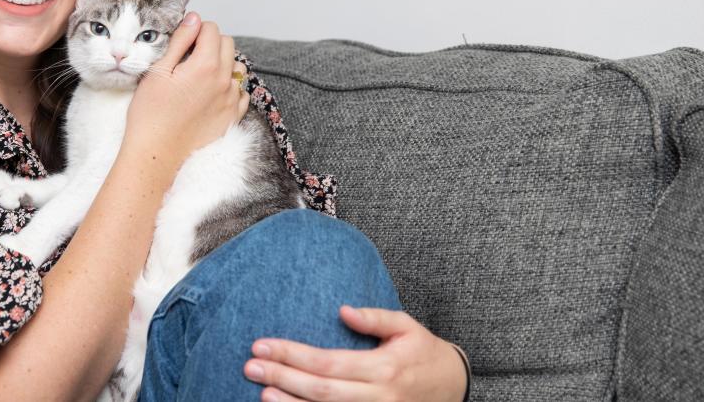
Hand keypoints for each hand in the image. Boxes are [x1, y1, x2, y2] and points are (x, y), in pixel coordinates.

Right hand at [124, 12, 249, 167]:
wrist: (156, 155)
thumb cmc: (150, 114)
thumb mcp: (158, 71)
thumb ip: (180, 41)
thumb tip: (194, 18)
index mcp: (205, 65)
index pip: (212, 29)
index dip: (195, 29)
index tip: (183, 40)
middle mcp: (224, 81)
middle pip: (228, 44)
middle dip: (210, 42)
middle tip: (188, 56)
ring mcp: (231, 100)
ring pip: (237, 67)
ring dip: (223, 64)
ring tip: (199, 75)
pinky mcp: (232, 118)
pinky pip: (241, 93)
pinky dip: (230, 87)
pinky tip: (211, 94)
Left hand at [243, 306, 467, 401]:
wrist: (454, 388)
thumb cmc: (424, 353)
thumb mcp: (407, 327)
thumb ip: (376, 317)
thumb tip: (343, 310)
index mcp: (384, 368)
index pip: (328, 362)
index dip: (292, 355)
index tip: (262, 345)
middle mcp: (378, 397)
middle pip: (320, 390)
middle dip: (282, 377)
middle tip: (250, 365)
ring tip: (261, 390)